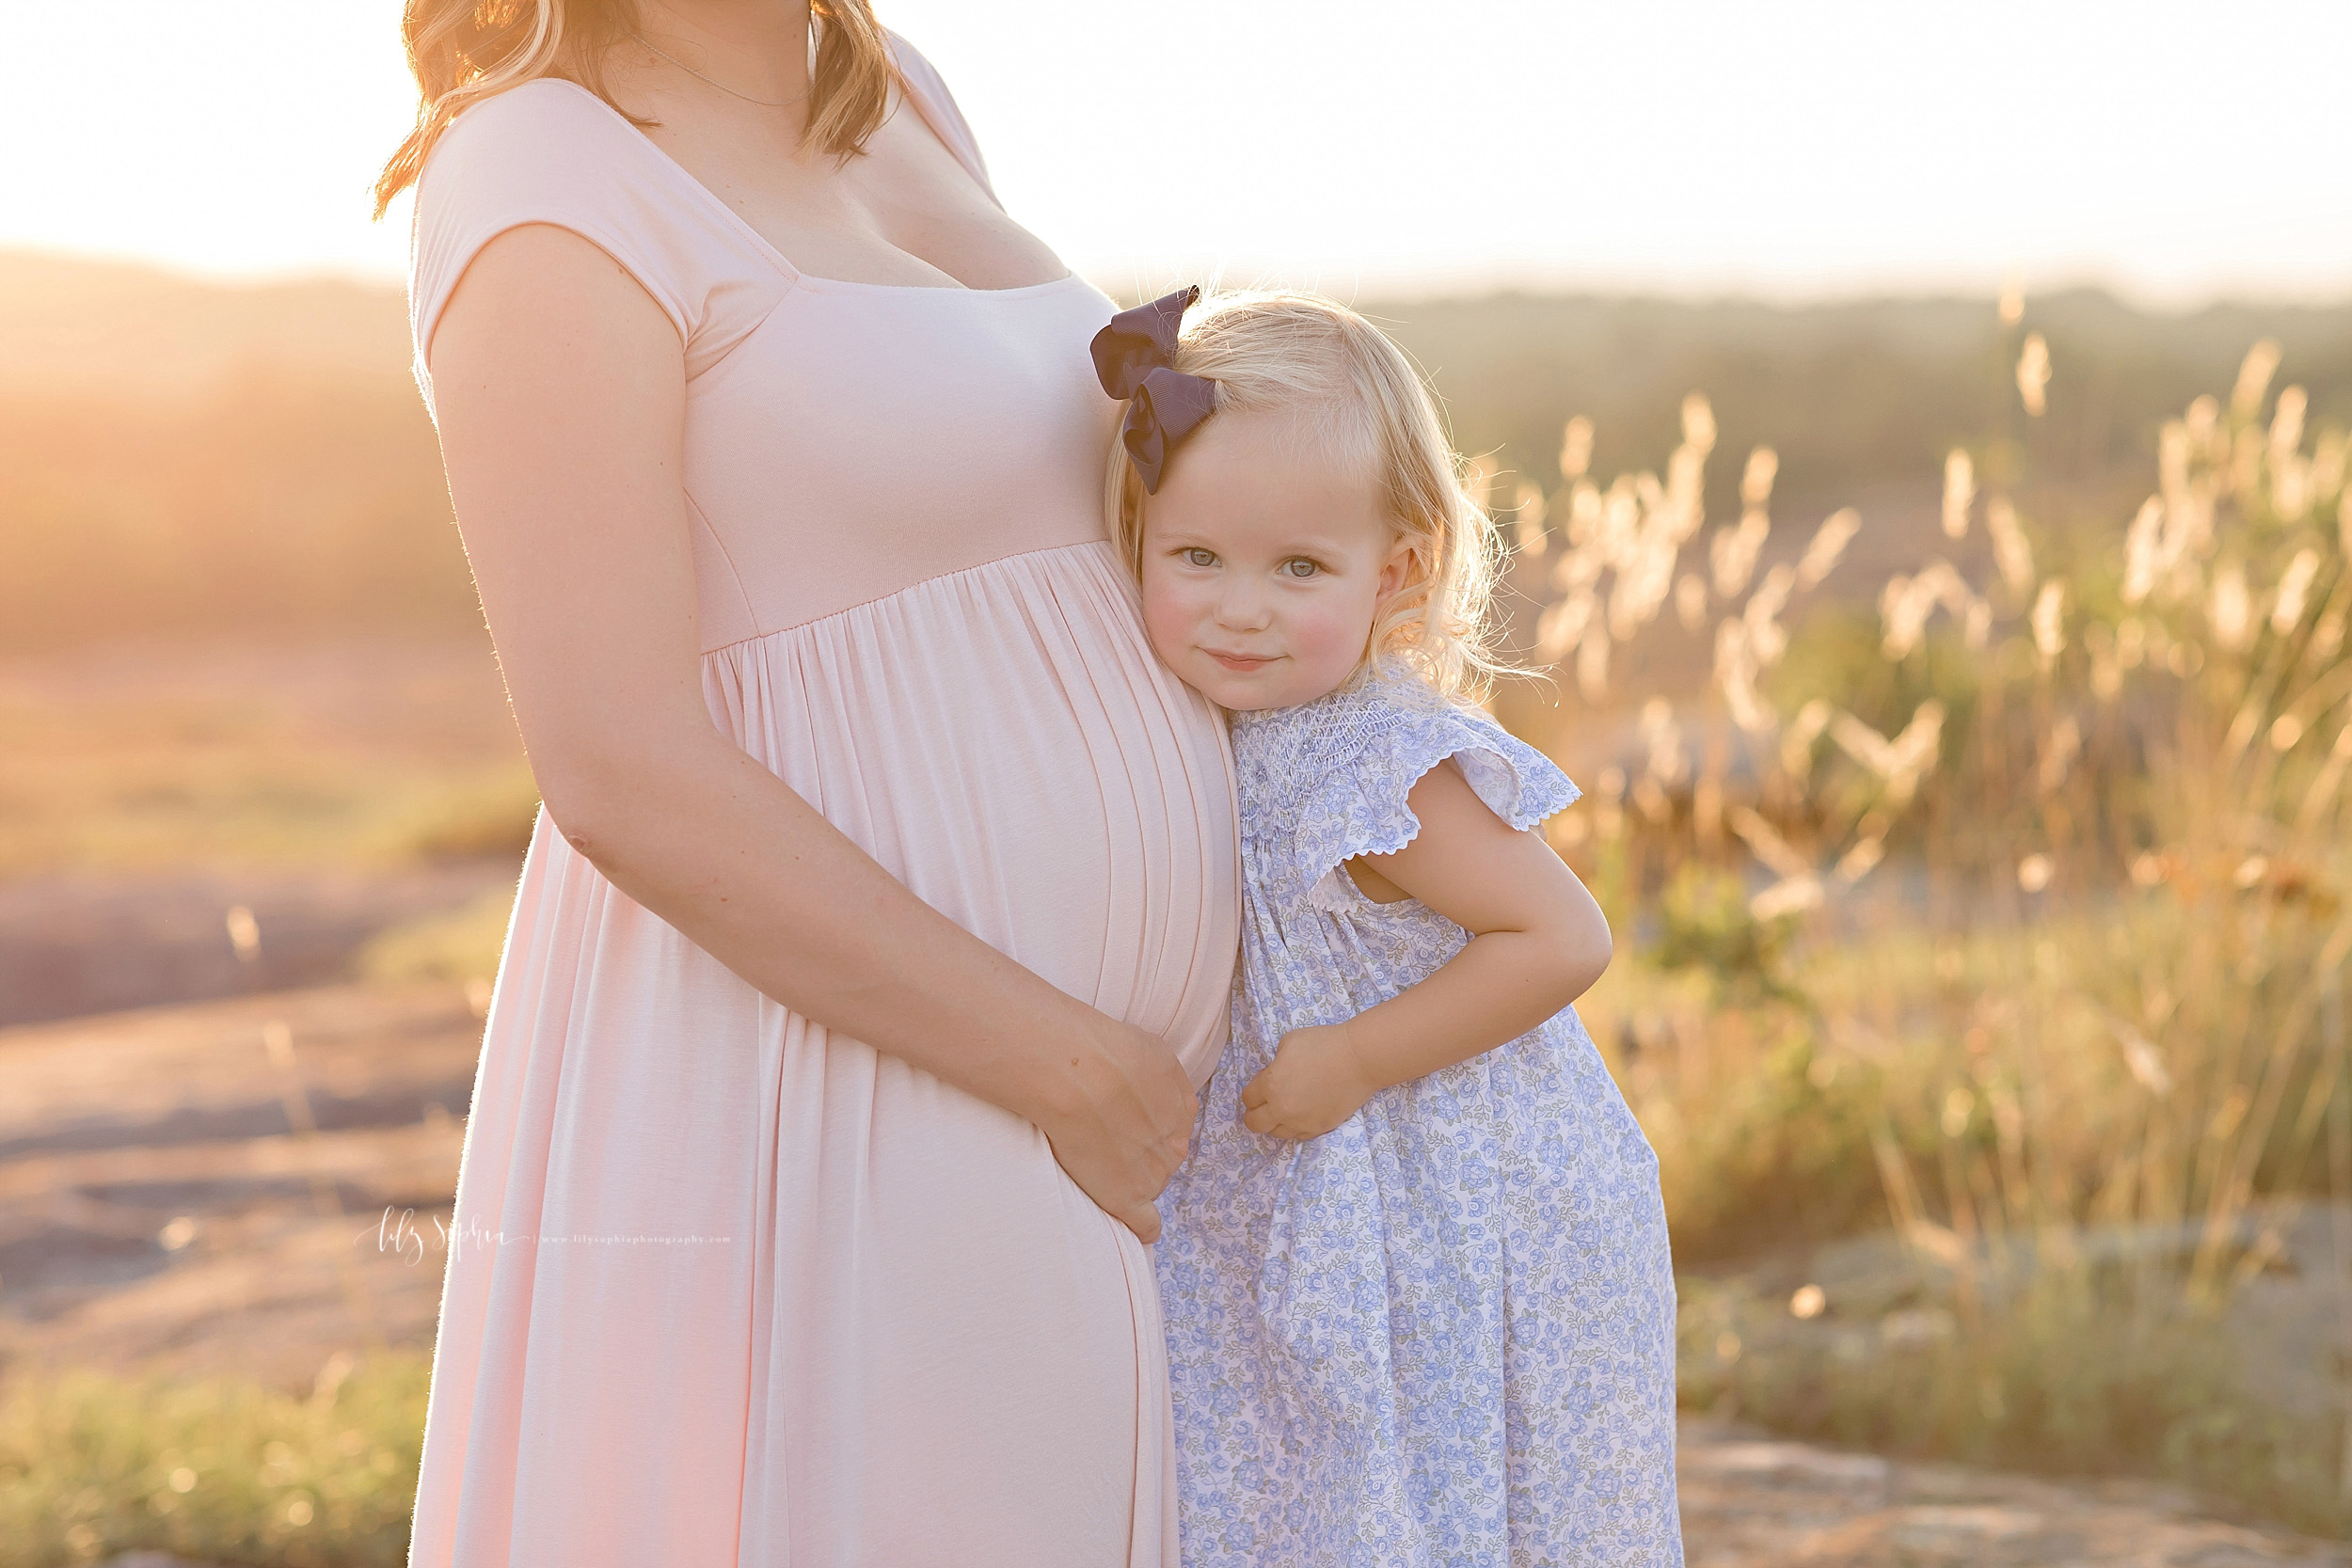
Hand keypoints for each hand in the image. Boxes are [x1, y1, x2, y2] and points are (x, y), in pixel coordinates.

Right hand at [1031, 1014, 1196, 1242]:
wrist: (1078, 1074)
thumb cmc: (1104, 1051)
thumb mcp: (1151, 1050)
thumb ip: (1161, 1077)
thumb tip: (1153, 1087)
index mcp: (1182, 1107)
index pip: (1173, 1128)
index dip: (1148, 1126)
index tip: (1125, 1121)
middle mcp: (1174, 1142)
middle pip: (1164, 1157)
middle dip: (1142, 1151)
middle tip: (1105, 1137)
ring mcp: (1153, 1172)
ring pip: (1152, 1183)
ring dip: (1133, 1178)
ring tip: (1096, 1160)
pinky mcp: (1127, 1197)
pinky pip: (1146, 1225)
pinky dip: (1143, 1227)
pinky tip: (1137, 1225)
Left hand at [1240, 1022, 1381, 1140]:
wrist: (1359, 1059)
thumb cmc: (1324, 1044)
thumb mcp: (1288, 1043)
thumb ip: (1275, 1064)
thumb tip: (1275, 1075)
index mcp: (1270, 1085)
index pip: (1248, 1098)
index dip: (1253, 1091)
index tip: (1264, 1082)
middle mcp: (1282, 1109)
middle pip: (1255, 1124)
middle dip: (1255, 1114)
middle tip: (1264, 1104)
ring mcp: (1301, 1122)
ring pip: (1276, 1134)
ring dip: (1275, 1122)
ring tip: (1286, 1109)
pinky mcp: (1320, 1128)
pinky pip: (1299, 1136)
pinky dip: (1296, 1126)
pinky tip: (1302, 1114)